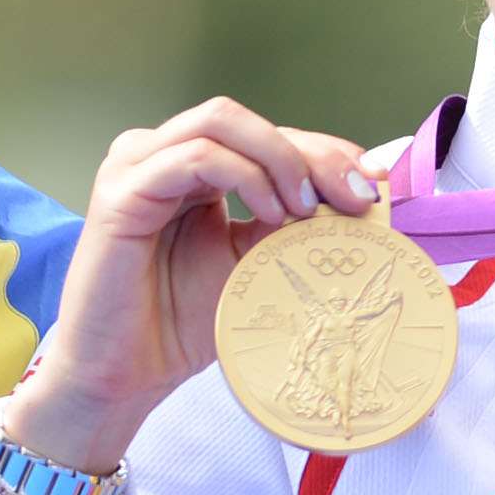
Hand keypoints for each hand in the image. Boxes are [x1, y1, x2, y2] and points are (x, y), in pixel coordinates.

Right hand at [0, 96, 377, 476]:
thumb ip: (291, 222)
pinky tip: (272, 214)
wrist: (126, 375)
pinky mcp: (122, 192)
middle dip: (310, 152)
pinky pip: (193, 157)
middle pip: (245, 119)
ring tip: (305, 209)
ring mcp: (136, 167)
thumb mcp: (255, 262)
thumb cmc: (180, 324)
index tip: (372, 186)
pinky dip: (244, 175)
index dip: (323, 152)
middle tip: (352, 196)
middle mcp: (159, 155)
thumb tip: (358, 194)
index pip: (263, 136)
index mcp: (190, 168)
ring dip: (279, 158)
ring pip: (220, 122)